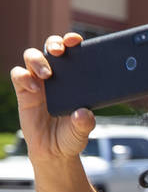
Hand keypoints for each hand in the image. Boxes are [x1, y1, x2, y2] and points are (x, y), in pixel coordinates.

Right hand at [10, 33, 95, 160]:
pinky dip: (24, 76)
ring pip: (32, 56)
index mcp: (75, 79)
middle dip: (54, 43)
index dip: (72, 42)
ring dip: (38, 60)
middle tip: (59, 52)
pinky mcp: (24, 91)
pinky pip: (19, 74)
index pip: (73, 54)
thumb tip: (84, 114)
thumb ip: (85, 122)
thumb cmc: (71, 135)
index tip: (76, 40)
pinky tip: (33, 87)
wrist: (54, 151)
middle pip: (51, 48)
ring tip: (47, 74)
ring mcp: (38, 82)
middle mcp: (56, 77)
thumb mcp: (82, 130)